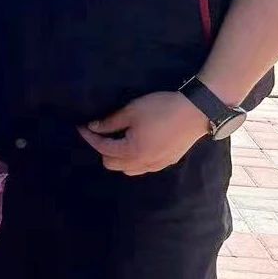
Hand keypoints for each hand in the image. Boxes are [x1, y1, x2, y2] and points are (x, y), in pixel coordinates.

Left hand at [79, 91, 210, 175]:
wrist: (195, 112)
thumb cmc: (160, 109)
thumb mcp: (131, 111)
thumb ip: (110, 122)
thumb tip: (93, 127)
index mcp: (132, 152)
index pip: (103, 149)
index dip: (90, 137)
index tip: (82, 127)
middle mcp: (143, 164)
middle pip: (112, 165)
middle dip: (102, 150)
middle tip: (100, 133)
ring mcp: (157, 165)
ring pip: (128, 169)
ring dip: (118, 157)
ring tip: (117, 139)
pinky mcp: (168, 162)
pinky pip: (143, 167)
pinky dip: (133, 159)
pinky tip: (135, 144)